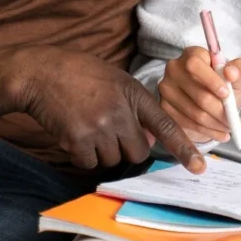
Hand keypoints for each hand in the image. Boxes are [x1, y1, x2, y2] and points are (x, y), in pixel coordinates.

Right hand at [13, 47, 204, 173]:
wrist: (40, 73)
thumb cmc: (79, 74)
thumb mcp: (116, 80)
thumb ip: (135, 108)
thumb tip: (149, 142)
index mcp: (134, 93)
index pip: (166, 125)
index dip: (184, 148)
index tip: (200, 167)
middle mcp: (120, 112)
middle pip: (138, 152)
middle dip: (127, 148)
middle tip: (108, 130)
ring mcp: (99, 127)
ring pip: (113, 160)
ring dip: (102, 151)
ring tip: (87, 124)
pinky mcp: (77, 140)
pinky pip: (89, 163)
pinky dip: (82, 155)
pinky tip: (73, 132)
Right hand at [158, 46, 240, 143]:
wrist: (203, 98)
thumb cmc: (219, 83)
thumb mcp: (232, 75)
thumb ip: (237, 69)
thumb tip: (232, 73)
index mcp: (191, 54)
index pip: (195, 64)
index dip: (211, 80)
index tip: (226, 94)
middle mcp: (174, 68)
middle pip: (197, 93)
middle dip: (220, 111)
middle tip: (234, 120)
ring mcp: (166, 88)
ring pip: (194, 112)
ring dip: (215, 124)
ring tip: (228, 127)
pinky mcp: (164, 107)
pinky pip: (187, 123)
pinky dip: (206, 131)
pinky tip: (218, 132)